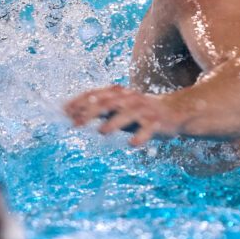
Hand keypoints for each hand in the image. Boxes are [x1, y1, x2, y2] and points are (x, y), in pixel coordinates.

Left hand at [63, 85, 184, 145]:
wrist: (174, 111)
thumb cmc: (140, 112)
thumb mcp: (118, 110)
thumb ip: (99, 112)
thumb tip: (72, 116)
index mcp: (119, 94)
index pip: (95, 94)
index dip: (79, 102)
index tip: (64, 112)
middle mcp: (130, 99)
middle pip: (108, 102)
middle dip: (91, 112)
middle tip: (76, 124)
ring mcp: (144, 110)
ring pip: (128, 113)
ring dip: (114, 122)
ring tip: (102, 131)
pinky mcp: (156, 122)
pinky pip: (148, 129)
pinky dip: (140, 136)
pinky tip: (132, 144)